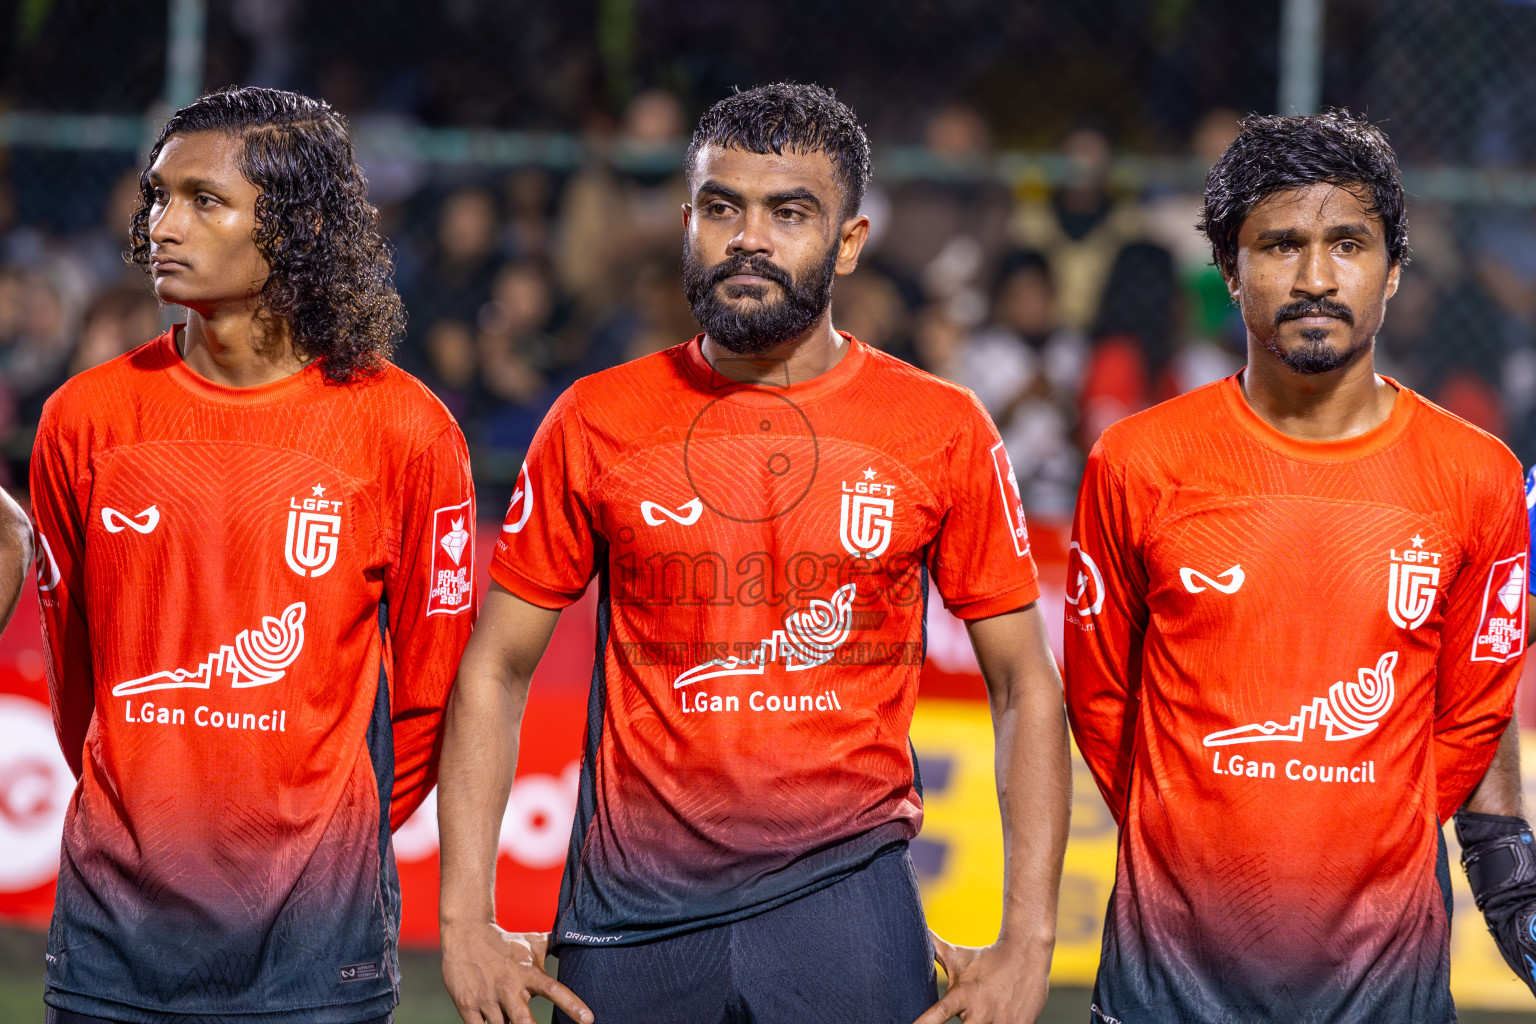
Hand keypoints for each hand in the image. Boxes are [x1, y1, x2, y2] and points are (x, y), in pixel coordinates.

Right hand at [441, 924, 592, 1023]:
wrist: (466, 934)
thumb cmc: (504, 942)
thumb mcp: (531, 943)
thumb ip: (553, 948)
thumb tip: (578, 940)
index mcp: (528, 974)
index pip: (554, 990)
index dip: (571, 1005)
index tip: (588, 1019)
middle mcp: (509, 988)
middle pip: (524, 1020)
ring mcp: (487, 998)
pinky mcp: (467, 1006)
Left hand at [913, 930, 1051, 1023]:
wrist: (1026, 952)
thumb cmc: (986, 958)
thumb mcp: (957, 956)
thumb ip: (934, 948)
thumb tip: (916, 930)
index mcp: (962, 994)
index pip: (939, 1013)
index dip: (924, 1023)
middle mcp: (981, 1010)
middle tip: (966, 1016)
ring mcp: (1002, 1020)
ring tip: (984, 1014)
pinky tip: (1000, 1016)